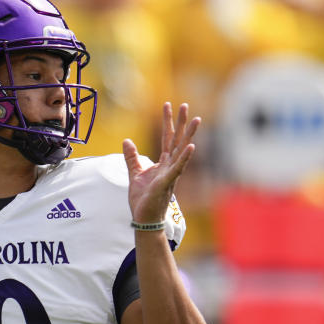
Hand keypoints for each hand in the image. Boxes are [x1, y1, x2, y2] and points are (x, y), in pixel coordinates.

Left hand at [122, 102, 199, 223]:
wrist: (144, 218)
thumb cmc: (143, 199)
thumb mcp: (134, 173)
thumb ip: (132, 157)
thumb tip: (127, 140)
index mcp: (163, 163)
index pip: (166, 138)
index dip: (167, 121)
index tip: (167, 104)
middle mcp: (170, 166)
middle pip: (177, 140)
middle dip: (181, 122)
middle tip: (186, 105)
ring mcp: (171, 174)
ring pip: (181, 150)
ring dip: (189, 135)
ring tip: (197, 119)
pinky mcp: (167, 183)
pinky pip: (177, 168)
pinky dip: (184, 157)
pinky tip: (191, 146)